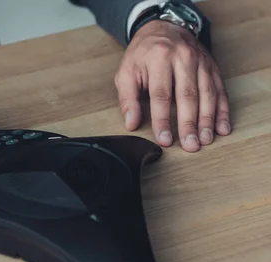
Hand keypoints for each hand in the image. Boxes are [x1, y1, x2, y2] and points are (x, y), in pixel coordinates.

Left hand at [115, 20, 230, 151]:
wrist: (164, 28)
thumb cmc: (143, 55)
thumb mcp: (126, 72)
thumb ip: (128, 99)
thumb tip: (131, 123)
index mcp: (159, 58)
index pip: (161, 95)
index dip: (163, 120)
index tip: (165, 140)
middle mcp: (183, 58)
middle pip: (187, 96)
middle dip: (189, 123)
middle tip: (191, 145)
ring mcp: (201, 62)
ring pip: (207, 94)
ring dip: (207, 120)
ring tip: (205, 140)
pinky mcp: (212, 67)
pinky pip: (219, 91)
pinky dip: (222, 111)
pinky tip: (221, 128)